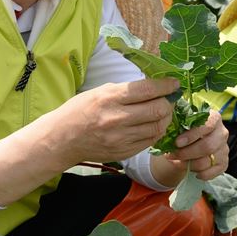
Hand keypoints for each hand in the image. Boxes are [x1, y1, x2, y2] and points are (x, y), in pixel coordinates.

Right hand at [58, 78, 178, 162]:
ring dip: (165, 118)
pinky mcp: (124, 152)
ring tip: (162, 112)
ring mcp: (121, 138)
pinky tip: (152, 125)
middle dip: (168, 103)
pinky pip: (150, 141)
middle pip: (158, 110)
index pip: (148, 90)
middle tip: (169, 99)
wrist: (62, 139)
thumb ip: (126, 90)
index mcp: (110, 97)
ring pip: (158, 127)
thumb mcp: (100, 91)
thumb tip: (153, 86)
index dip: (166, 85)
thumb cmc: (80, 110)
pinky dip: (156, 131)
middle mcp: (117, 118)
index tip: (174, 83)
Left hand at [166, 110, 228, 180]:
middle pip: (208, 146)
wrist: (192, 140)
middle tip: (171, 155)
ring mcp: (224, 149)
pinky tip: (190, 170)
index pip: (207, 125)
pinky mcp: (224, 162)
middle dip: (186, 153)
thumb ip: (178, 126)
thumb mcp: (182, 123)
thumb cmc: (186, 129)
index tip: (177, 142)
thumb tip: (167, 136)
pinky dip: (200, 174)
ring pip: (208, 161)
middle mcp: (222, 133)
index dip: (192, 135)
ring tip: (176, 162)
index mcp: (214, 118)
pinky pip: (213, 172)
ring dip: (189, 165)